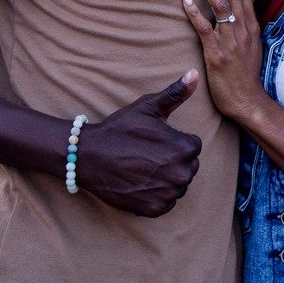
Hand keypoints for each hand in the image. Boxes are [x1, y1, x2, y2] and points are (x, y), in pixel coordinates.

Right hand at [77, 72, 202, 216]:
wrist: (89, 156)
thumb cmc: (120, 129)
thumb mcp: (148, 107)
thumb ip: (175, 93)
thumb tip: (194, 74)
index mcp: (185, 148)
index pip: (192, 146)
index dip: (174, 141)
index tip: (154, 140)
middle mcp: (181, 174)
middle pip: (188, 166)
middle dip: (173, 160)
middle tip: (147, 154)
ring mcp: (168, 194)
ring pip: (178, 185)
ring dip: (166, 178)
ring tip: (143, 167)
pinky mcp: (155, 209)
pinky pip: (167, 202)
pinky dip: (157, 195)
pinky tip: (140, 182)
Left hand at [181, 0, 264, 121]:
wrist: (247, 100)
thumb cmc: (246, 74)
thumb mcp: (252, 46)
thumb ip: (244, 26)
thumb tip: (236, 9)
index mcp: (252, 26)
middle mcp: (243, 29)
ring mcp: (231, 41)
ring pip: (221, 5)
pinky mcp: (216, 53)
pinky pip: (204, 28)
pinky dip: (194, 11)